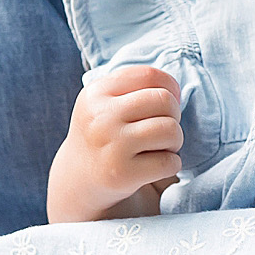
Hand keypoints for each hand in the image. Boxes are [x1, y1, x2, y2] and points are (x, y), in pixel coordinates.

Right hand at [52, 65, 182, 201]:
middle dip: (174, 114)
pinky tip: (155, 166)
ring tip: (160, 146)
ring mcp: (112, 146)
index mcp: (97, 93)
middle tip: (162, 128)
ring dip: (175, 140)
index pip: (149, 76)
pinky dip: (172, 164)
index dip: (169, 87)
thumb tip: (176, 92)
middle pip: (164, 100)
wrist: (78, 179)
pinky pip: (169, 162)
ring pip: (170, 130)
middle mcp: (101, 117)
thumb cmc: (103, 134)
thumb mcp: (104, 102)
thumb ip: (135, 87)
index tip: (166, 103)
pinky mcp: (122, 173)